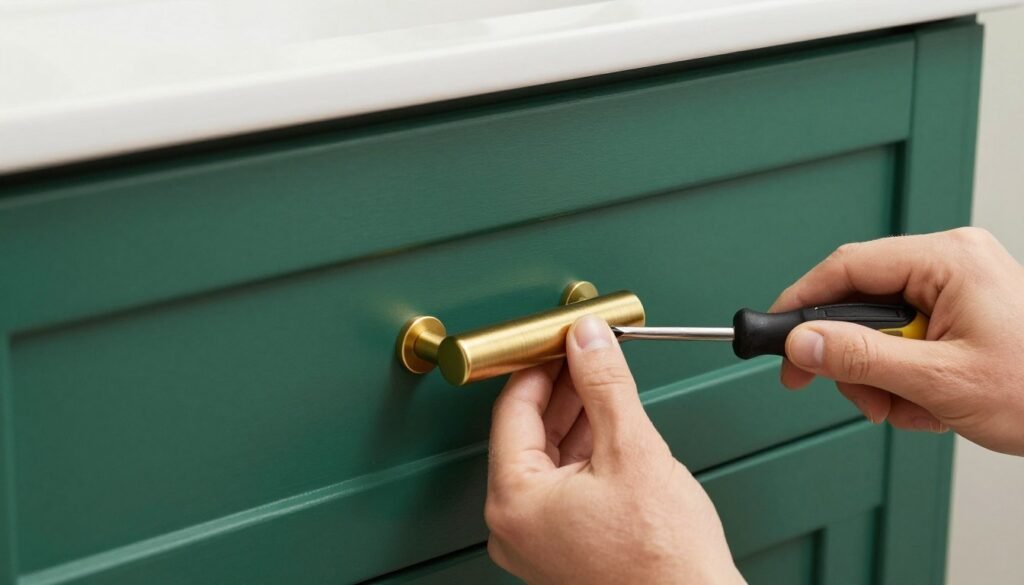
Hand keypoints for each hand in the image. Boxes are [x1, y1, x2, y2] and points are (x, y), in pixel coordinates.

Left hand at [485, 315, 743, 584]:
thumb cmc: (665, 562)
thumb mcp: (633, 450)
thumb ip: (604, 385)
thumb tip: (588, 340)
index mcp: (514, 501)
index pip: (513, 409)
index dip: (542, 364)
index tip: (563, 338)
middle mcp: (514, 526)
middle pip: (528, 432)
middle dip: (562, 387)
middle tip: (587, 352)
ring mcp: (537, 542)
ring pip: (547, 458)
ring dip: (576, 416)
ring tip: (604, 380)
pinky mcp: (563, 549)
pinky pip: (563, 485)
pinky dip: (585, 451)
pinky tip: (610, 425)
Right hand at [772, 227, 1023, 454]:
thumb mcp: (941, 380)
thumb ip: (862, 359)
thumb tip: (803, 343)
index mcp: (948, 259)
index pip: (847, 267)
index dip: (802, 304)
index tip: (776, 337)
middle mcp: (951, 263)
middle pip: (860, 302)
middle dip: (855, 359)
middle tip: (859, 396)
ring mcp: (958, 287)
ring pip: (879, 328)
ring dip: (882, 378)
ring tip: (913, 407)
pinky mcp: (961, 312)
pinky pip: (906, 339)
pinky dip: (906, 378)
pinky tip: (931, 402)